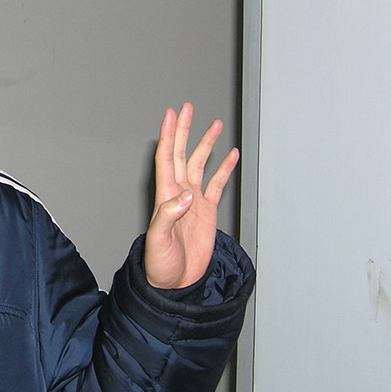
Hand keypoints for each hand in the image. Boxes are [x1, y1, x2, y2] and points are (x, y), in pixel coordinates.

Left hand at [144, 102, 238, 288]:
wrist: (175, 283)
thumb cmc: (161, 264)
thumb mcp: (159, 240)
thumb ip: (169, 216)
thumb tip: (186, 196)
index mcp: (166, 195)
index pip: (167, 158)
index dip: (169, 135)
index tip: (172, 114)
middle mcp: (179, 193)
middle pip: (183, 154)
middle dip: (186, 131)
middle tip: (189, 108)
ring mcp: (194, 201)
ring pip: (201, 165)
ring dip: (207, 144)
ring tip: (215, 124)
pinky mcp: (207, 212)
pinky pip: (217, 184)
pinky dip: (224, 169)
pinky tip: (231, 156)